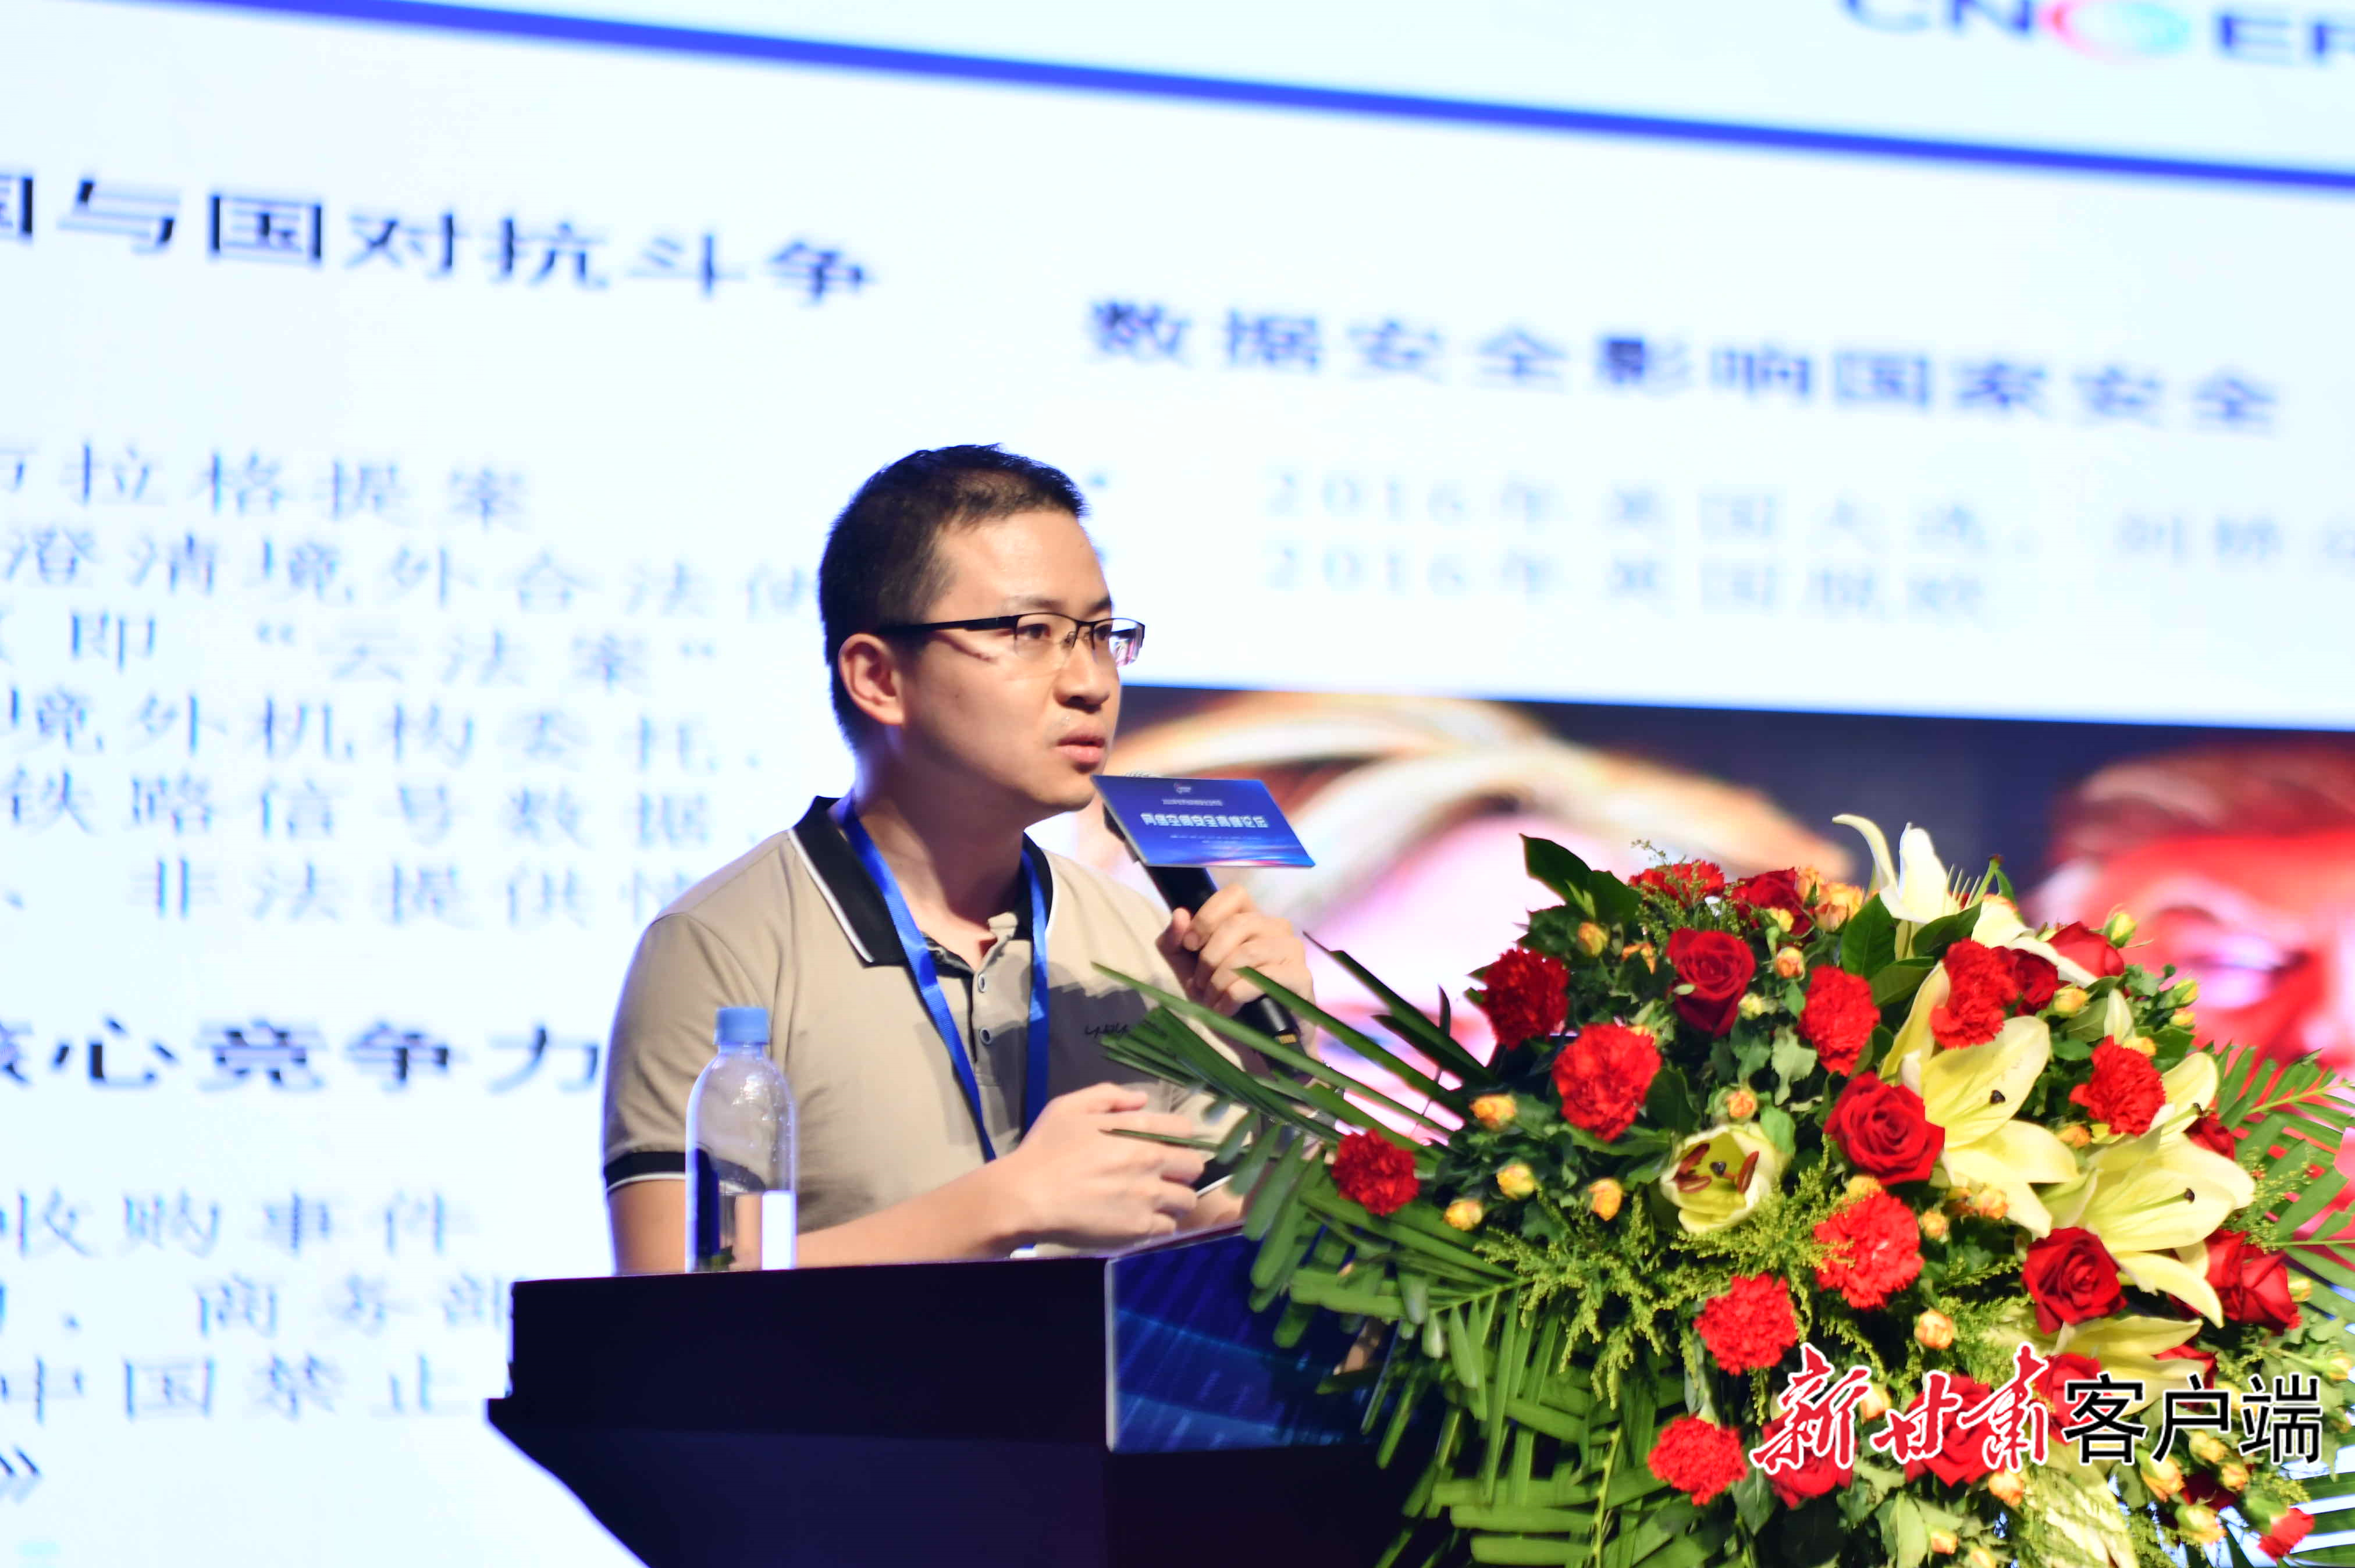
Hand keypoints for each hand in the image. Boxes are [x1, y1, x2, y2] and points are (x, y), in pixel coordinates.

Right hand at [992, 1083, 1207, 1248]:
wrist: (1025, 1196)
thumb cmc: (1045, 1149)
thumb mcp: (1068, 1107)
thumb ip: (1109, 1096)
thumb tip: (1142, 1100)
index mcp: (1137, 1131)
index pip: (1184, 1129)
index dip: (1176, 1136)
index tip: (1164, 1145)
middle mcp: (1150, 1163)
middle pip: (1194, 1166)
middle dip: (1181, 1169)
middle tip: (1162, 1175)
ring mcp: (1147, 1198)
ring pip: (1187, 1201)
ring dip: (1174, 1199)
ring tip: (1153, 1201)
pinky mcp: (1138, 1229)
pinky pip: (1168, 1228)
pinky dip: (1159, 1225)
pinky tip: (1140, 1220)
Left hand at [1160, 884, 1313, 1014]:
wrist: (1257, 1042)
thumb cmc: (1225, 1000)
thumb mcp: (1189, 971)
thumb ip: (1176, 943)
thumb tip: (1179, 914)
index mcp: (1251, 919)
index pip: (1234, 894)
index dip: (1208, 916)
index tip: (1191, 945)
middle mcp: (1276, 928)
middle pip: (1237, 924)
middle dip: (1209, 957)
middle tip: (1199, 985)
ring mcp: (1291, 950)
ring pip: (1248, 952)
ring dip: (1220, 980)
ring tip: (1212, 1001)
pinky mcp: (1300, 977)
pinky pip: (1262, 977)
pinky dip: (1235, 995)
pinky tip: (1226, 1009)